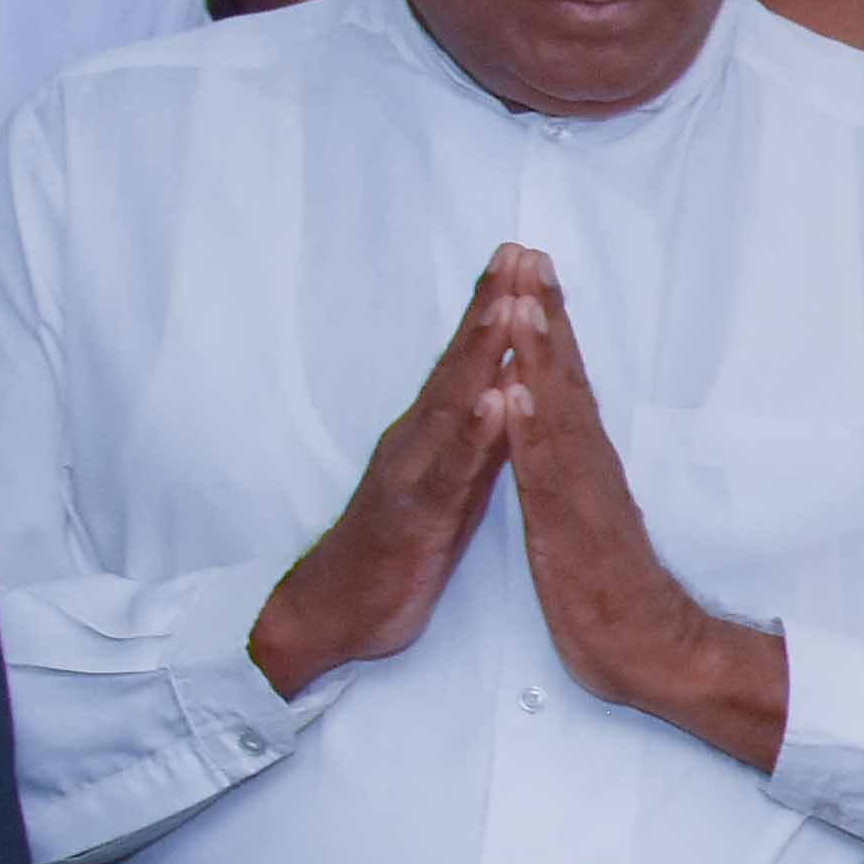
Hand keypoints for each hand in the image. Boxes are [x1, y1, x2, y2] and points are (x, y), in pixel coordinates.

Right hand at [251, 252, 537, 693]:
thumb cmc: (396, 547)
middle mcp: (419, 438)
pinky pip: (447, 471)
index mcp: (435, 432)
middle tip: (518, 252)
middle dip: (491, 306)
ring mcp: (411, 472)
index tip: (527, 256)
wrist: (335, 612)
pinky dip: (472, 435)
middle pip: (460, 363)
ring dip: (481, 355)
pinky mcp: (412, 515)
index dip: (497, 307)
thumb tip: (504, 392)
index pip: (470, 359)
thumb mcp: (447, 482)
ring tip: (510, 308)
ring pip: (451, 405)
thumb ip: (472, 438)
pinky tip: (493, 402)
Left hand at [492, 253, 787, 766]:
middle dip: (546, 316)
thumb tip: (570, 434)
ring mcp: (582, 496)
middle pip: (565, 380)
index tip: (534, 273)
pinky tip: (516, 391)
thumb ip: (579, 475)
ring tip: (522, 303)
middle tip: (530, 257)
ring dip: (539, 357)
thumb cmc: (617, 595)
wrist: (655, 655)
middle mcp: (589, 468)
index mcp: (587, 464)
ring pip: (557, 414)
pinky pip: (546, 472)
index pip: (566, 383)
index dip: (548, 327)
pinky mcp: (570, 529)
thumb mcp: (589, 522)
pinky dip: (531, 428)